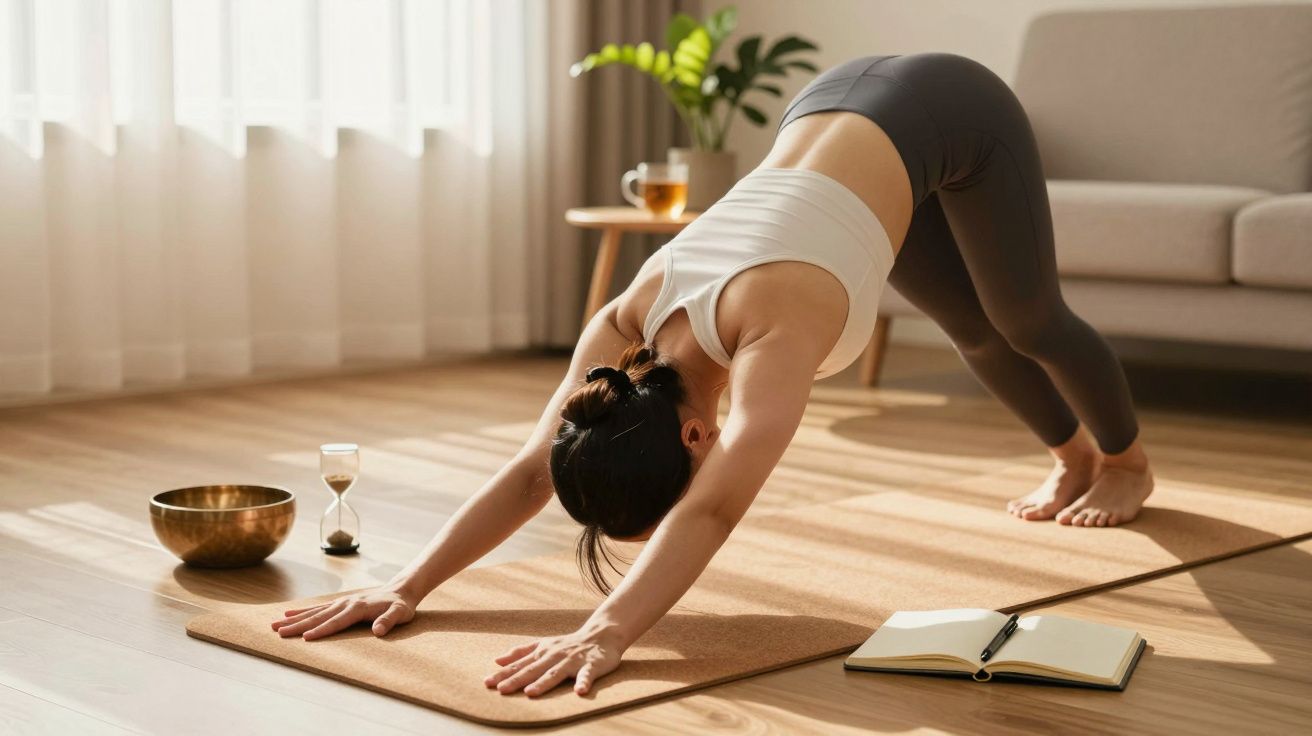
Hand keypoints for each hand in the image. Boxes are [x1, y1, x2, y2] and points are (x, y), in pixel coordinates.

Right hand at [269, 585, 417, 640]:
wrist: (401, 590)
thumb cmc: (401, 606)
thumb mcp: (400, 614)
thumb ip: (389, 621)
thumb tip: (378, 631)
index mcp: (358, 608)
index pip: (336, 622)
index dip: (322, 631)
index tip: (305, 638)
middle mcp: (345, 604)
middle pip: (318, 617)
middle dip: (298, 625)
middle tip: (278, 632)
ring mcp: (341, 602)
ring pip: (313, 612)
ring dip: (294, 619)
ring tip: (275, 625)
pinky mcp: (340, 603)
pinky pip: (317, 608)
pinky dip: (302, 611)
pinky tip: (288, 614)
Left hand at [483, 623, 625, 696]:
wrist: (602, 634)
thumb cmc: (569, 644)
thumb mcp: (543, 645)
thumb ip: (521, 652)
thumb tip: (497, 660)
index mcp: (542, 653)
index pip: (520, 665)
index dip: (504, 674)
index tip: (486, 683)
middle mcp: (554, 656)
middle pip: (533, 670)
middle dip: (517, 680)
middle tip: (501, 690)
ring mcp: (572, 660)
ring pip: (556, 673)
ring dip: (544, 682)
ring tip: (531, 693)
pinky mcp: (591, 665)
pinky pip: (587, 675)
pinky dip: (583, 682)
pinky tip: (579, 691)